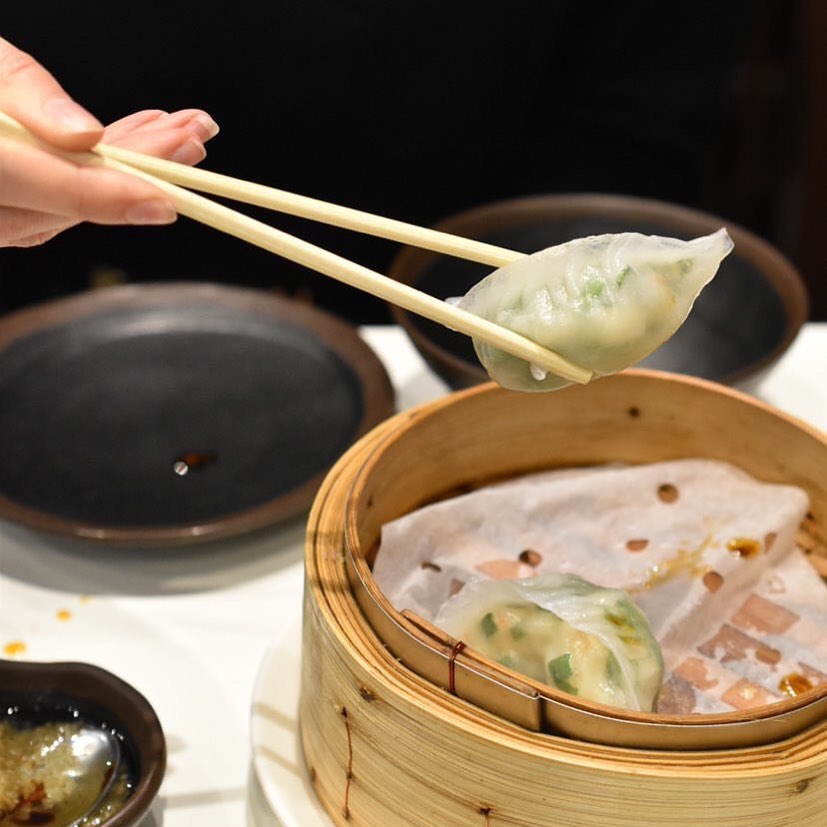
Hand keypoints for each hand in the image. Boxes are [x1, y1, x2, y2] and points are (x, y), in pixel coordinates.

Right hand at [0, 37, 218, 246]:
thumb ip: (24, 95)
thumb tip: (86, 137)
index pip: (45, 187)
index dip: (107, 195)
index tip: (164, 199)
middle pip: (68, 198)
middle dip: (140, 169)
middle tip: (195, 140)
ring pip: (68, 203)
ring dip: (130, 169)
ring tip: (183, 135)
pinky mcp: (4, 208)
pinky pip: (54, 197)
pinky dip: (99, 170)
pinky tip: (137, 139)